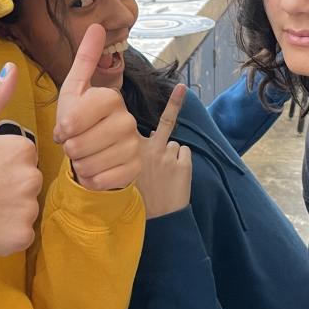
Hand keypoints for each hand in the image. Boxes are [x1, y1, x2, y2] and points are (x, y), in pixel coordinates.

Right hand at [0, 64, 41, 256]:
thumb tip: (12, 68)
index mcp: (22, 148)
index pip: (23, 156)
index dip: (0, 163)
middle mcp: (32, 177)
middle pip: (28, 181)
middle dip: (8, 186)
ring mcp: (28, 209)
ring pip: (25, 207)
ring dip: (8, 210)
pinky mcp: (21, 237)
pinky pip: (21, 233)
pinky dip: (5, 233)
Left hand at [53, 24, 140, 190]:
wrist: (99, 151)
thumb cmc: (80, 121)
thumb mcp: (76, 89)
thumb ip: (85, 59)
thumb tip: (97, 25)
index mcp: (111, 98)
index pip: (74, 119)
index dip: (64, 128)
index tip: (66, 128)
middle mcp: (128, 120)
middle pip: (78, 145)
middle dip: (69, 149)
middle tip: (76, 143)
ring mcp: (134, 146)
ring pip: (88, 165)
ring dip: (79, 165)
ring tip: (86, 155)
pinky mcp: (134, 169)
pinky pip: (100, 181)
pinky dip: (91, 179)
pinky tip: (96, 170)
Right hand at [137, 84, 191, 218]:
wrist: (157, 221)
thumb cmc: (138, 197)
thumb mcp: (125, 173)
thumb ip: (133, 153)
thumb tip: (152, 135)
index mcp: (131, 150)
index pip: (136, 123)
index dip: (153, 106)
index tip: (172, 87)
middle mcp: (149, 149)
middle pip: (165, 122)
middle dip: (175, 102)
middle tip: (180, 88)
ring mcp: (167, 156)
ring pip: (174, 144)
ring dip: (171, 155)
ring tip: (164, 175)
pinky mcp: (183, 164)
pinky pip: (184, 154)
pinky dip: (181, 163)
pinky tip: (174, 177)